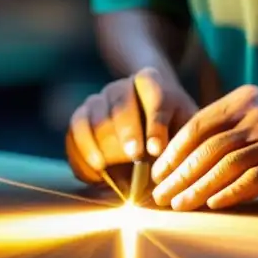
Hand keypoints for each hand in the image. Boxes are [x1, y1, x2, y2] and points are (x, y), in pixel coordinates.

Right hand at [65, 67, 198, 183]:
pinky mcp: (79, 118)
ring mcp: (97, 101)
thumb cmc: (170, 125)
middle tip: (134, 156)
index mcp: (151, 82)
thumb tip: (166, 163)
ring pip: (94, 119)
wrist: (143, 118)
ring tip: (108, 169)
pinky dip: (82, 157)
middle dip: (127, 133)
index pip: (155, 97)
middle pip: (121, 105)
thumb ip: (180, 140)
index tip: (156, 149)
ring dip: (101, 146)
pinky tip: (95, 176)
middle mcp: (120, 87)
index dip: (155, 124)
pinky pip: (74, 135)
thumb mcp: (184, 126)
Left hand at [150, 85, 257, 210]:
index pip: (197, 125)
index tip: (158, 172)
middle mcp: (254, 116)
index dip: (174, 150)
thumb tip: (188, 156)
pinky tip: (214, 204)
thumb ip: (228, 125)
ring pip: (224, 165)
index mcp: (241, 101)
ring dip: (197, 188)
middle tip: (160, 194)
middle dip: (179, 174)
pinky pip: (252, 179)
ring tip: (179, 205)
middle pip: (206, 148)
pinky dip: (230, 192)